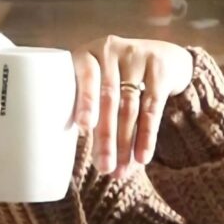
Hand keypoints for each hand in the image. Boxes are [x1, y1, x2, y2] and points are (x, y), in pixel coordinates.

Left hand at [71, 36, 193, 178]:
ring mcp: (137, 57)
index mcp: (86, 54)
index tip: (84, 126)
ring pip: (130, 108)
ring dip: (125, 144)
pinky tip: (142, 157)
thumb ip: (82, 102)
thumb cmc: (113, 78)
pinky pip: (153, 108)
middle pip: (109, 99)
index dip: (86, 101)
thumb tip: (63, 150)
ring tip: (119, 172)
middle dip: (106, 137)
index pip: (86, 76)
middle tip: (103, 167)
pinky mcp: (160, 69)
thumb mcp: (94, 79)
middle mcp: (110, 51)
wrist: (161, 55)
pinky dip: (147, 136)